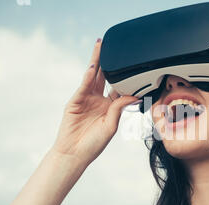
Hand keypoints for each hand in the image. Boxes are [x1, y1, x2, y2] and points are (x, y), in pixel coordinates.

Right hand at [52, 39, 139, 165]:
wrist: (75, 154)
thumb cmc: (93, 144)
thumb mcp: (110, 126)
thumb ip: (119, 109)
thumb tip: (133, 96)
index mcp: (109, 106)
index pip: (118, 87)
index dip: (124, 76)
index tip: (132, 64)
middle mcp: (97, 100)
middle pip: (104, 76)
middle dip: (108, 61)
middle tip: (112, 46)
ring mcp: (85, 99)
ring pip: (92, 76)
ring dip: (96, 61)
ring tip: (100, 46)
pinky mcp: (75, 101)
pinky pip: (83, 86)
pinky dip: (87, 76)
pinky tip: (92, 67)